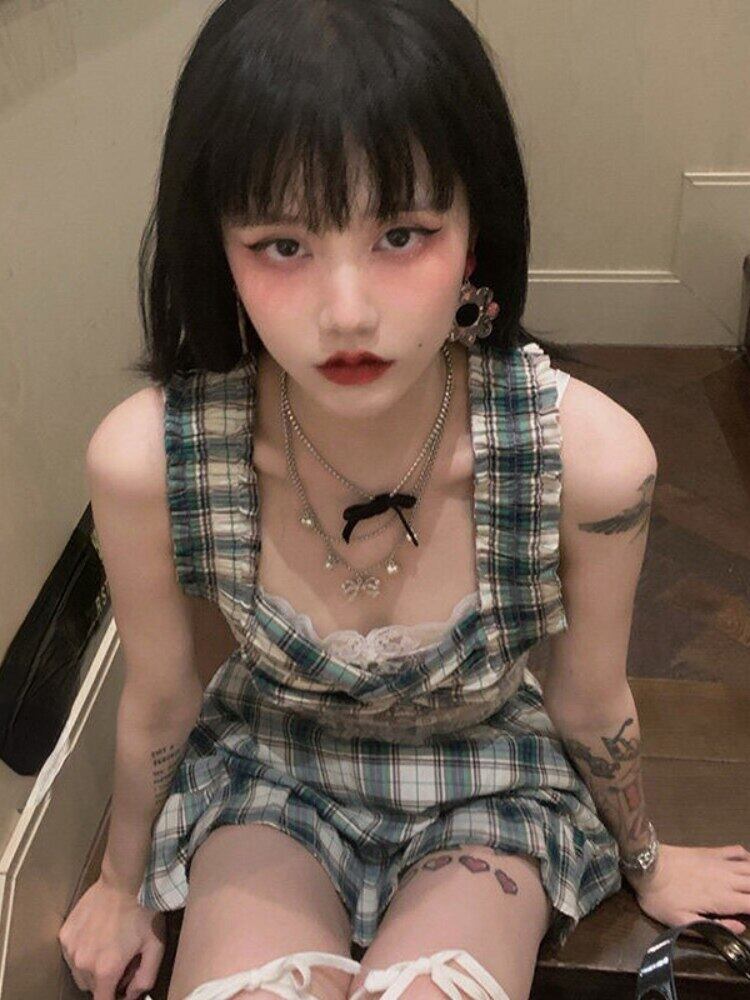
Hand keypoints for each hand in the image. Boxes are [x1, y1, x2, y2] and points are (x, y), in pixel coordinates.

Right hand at [58, 876, 165, 998]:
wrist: (124, 880)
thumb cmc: (143, 912)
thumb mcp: (155, 946)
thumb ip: (145, 978)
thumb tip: (132, 996)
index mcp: (106, 970)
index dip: (114, 998)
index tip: (122, 987)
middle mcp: (83, 963)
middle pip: (91, 987)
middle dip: (106, 981)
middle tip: (120, 960)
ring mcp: (70, 948)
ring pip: (79, 972)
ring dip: (92, 967)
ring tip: (108, 946)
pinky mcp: (64, 934)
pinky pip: (71, 954)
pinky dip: (82, 951)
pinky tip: (97, 934)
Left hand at [629, 842, 749, 937]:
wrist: (645, 864)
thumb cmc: (661, 897)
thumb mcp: (683, 922)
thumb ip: (715, 927)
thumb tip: (741, 927)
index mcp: (723, 899)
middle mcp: (728, 879)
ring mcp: (720, 862)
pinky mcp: (711, 851)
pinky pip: (737, 851)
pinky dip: (748, 857)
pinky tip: (748, 864)